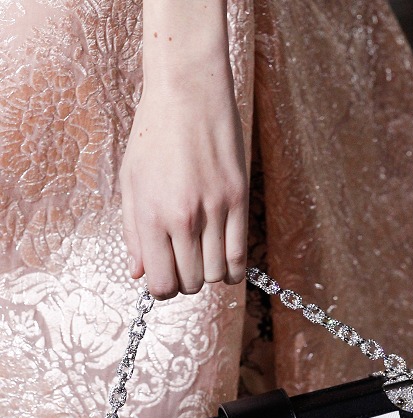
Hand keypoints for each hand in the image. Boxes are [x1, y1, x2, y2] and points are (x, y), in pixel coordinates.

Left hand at [120, 55, 247, 299]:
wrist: (188, 92)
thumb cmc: (152, 135)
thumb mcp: (131, 183)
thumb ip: (133, 233)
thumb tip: (138, 273)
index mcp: (152, 215)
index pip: (161, 283)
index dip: (161, 289)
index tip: (163, 278)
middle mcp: (184, 218)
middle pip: (191, 283)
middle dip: (185, 282)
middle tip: (182, 263)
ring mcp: (215, 210)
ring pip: (217, 274)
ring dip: (209, 274)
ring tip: (202, 257)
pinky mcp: (239, 200)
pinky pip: (240, 255)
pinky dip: (232, 268)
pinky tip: (224, 260)